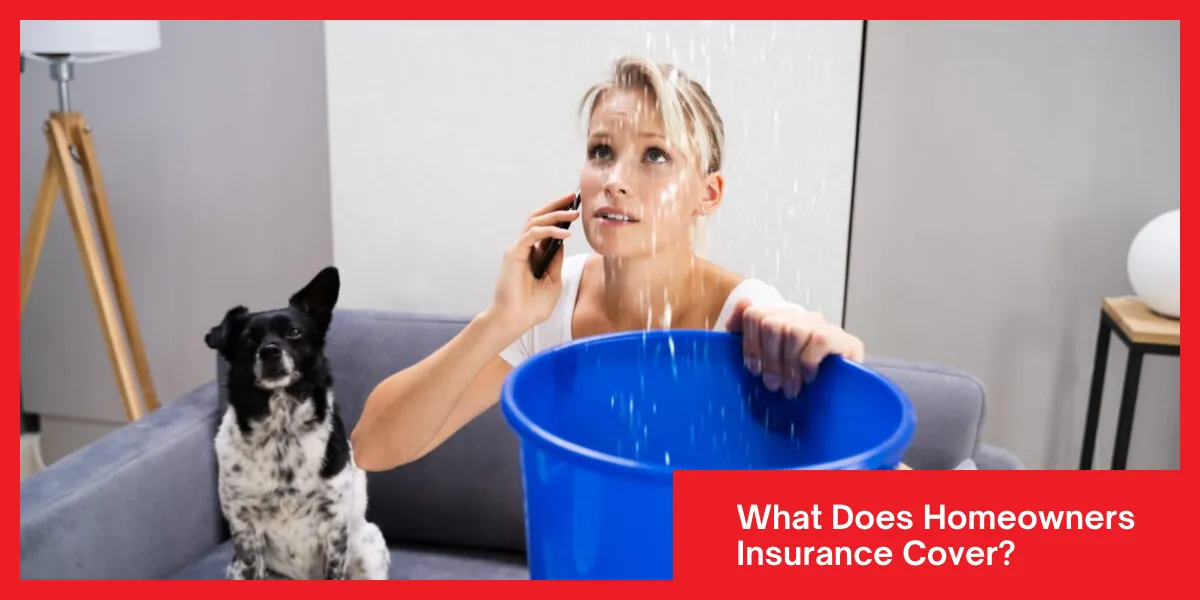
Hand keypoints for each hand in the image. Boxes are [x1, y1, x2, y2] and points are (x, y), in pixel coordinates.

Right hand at [489, 192, 580, 331]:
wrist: (515, 321)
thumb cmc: (531, 306)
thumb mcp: (553, 280)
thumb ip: (556, 260)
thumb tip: (563, 242)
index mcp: (531, 253)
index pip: (544, 227)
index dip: (558, 215)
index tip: (575, 206)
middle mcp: (523, 247)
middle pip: (539, 217)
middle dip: (557, 206)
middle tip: (574, 197)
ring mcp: (517, 249)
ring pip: (535, 221)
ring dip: (555, 215)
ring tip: (574, 213)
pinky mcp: (513, 253)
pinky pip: (533, 235)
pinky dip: (548, 231)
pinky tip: (564, 234)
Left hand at [726, 299, 865, 398]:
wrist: (837, 396)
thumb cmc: (794, 379)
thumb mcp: (763, 360)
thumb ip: (744, 331)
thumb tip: (744, 301)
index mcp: (779, 318)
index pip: (754, 315)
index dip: (750, 344)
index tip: (755, 370)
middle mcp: (800, 317)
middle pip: (771, 324)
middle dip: (769, 360)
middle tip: (773, 385)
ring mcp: (822, 326)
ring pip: (793, 332)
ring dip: (789, 366)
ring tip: (790, 388)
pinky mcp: (843, 339)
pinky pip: (817, 341)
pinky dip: (808, 363)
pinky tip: (809, 379)